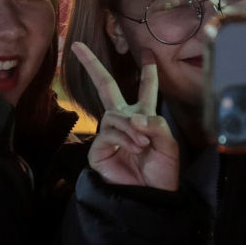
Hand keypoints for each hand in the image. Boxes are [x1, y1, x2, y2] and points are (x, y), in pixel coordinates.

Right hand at [71, 43, 179, 190]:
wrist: (150, 197)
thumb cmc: (162, 172)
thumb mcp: (168, 144)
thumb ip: (155, 124)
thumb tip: (133, 117)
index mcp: (144, 118)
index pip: (146, 89)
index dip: (148, 72)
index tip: (148, 52)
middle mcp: (124, 122)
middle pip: (105, 86)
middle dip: (92, 65)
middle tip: (78, 46)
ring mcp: (109, 134)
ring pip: (113, 115)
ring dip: (130, 127)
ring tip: (142, 144)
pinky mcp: (98, 149)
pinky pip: (108, 133)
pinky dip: (124, 138)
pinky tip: (134, 148)